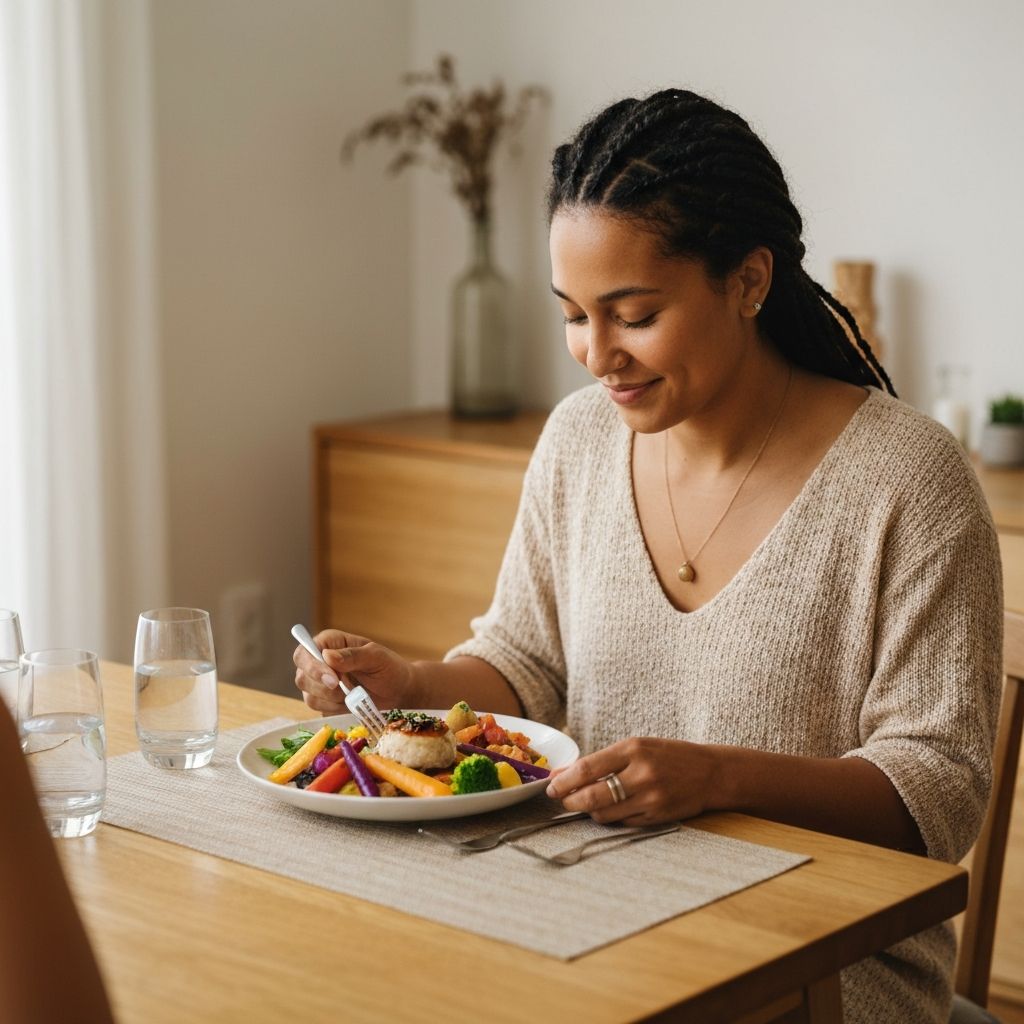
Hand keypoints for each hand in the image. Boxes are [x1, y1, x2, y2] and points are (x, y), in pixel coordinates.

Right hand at [292, 629, 415, 714]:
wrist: (398, 691)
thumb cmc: (389, 668)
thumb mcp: (377, 657)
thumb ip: (353, 656)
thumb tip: (327, 656)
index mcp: (330, 643)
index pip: (305, 652)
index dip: (313, 667)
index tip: (333, 679)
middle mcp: (319, 662)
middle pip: (302, 677)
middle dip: (323, 687)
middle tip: (346, 691)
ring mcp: (319, 683)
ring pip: (308, 696)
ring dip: (332, 700)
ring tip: (355, 694)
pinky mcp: (324, 701)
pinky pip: (320, 709)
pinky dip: (336, 709)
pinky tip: (351, 703)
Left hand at [544, 737, 721, 826]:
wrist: (711, 773)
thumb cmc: (669, 756)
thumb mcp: (637, 747)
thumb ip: (602, 760)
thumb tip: (565, 774)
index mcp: (633, 749)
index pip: (588, 768)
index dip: (564, 781)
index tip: (551, 787)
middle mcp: (641, 774)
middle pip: (592, 796)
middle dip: (570, 801)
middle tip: (562, 801)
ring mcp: (650, 798)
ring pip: (604, 814)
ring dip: (589, 811)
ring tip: (588, 803)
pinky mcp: (657, 817)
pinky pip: (622, 823)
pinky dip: (611, 818)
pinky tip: (613, 809)